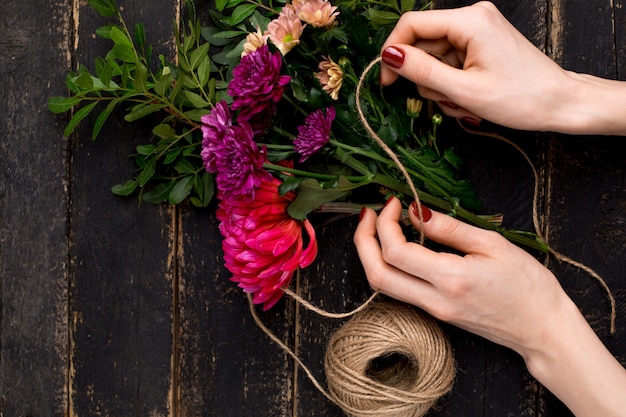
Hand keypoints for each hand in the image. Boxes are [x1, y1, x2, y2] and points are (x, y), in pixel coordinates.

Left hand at [353, 197, 568, 355]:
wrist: (542, 328)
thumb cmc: (527, 284)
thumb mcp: (493, 245)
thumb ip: (449, 228)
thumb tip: (415, 210)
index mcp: (451, 279)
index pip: (396, 251)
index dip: (386, 223)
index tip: (395, 202)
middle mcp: (434, 300)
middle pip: (376, 273)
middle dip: (363, 240)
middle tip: (370, 213)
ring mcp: (432, 311)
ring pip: (381, 285)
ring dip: (370, 254)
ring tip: (377, 226)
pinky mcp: (434, 314)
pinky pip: (397, 290)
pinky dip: (387, 266)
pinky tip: (395, 246)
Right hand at [379, 1, 625, 133]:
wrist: (561, 104)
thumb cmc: (521, 98)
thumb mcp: (463, 90)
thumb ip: (422, 71)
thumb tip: (388, 56)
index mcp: (470, 20)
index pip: (412, 25)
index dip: (393, 53)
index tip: (386, 82)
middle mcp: (473, 18)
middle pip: (423, 44)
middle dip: (427, 78)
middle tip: (446, 101)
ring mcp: (478, 31)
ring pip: (435, 58)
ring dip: (441, 87)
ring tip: (464, 103)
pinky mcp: (481, 44)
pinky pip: (451, 63)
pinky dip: (453, 85)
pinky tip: (469, 99)